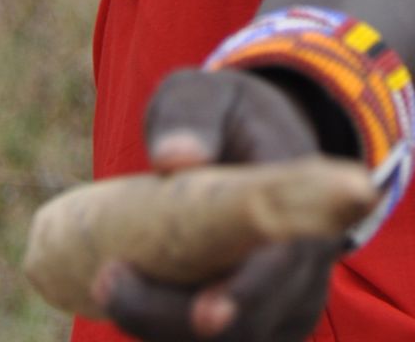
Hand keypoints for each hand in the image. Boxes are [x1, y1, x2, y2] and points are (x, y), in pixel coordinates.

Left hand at [96, 68, 338, 341]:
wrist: (258, 136)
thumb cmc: (227, 114)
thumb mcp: (209, 97)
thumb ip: (191, 117)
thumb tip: (174, 157)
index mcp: (306, 203)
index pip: (284, 266)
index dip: (248, 297)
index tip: (204, 314)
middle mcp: (306, 264)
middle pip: (249, 325)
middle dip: (173, 318)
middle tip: (108, 281)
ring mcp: (287, 301)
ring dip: (162, 328)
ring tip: (108, 284)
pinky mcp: (262, 321)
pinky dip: (169, 332)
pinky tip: (130, 301)